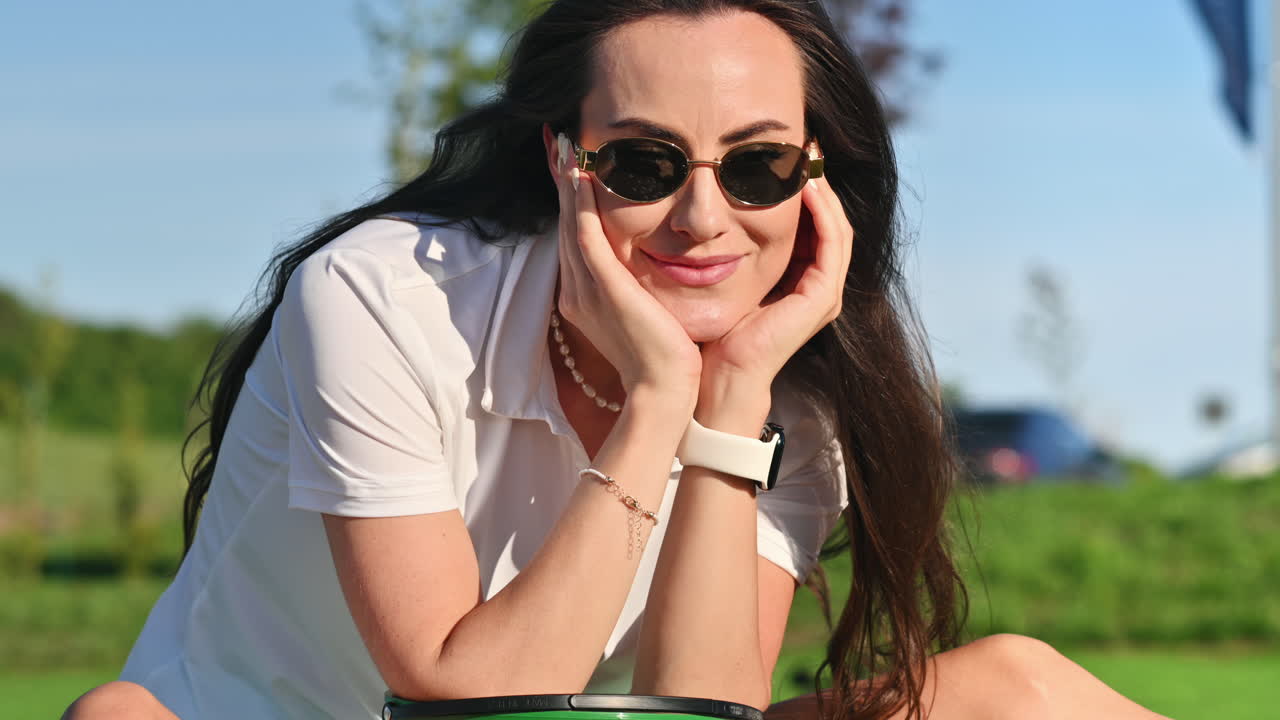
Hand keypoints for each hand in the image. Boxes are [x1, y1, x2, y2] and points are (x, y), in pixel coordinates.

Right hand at [548, 127, 702, 408]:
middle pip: (565, 225)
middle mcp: (578, 290)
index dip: (570, 202)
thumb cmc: (665, 360)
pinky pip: (585, 236)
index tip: (570, 168)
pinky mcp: (603, 287)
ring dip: (566, 183)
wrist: (664, 391)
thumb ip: (639, 291)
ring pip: (569, 224)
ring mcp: (586, 288)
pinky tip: (581, 175)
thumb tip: (649, 272)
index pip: (575, 238)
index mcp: (586, 297)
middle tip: (558, 141)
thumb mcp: (647, 316)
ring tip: (564, 145)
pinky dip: (579, 205)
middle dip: (561, 182)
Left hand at [698, 173, 853, 408]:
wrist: (718, 372)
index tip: (787, 155)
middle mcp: (818, 286)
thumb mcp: (722, 273)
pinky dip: (823, 213)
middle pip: (830, 221)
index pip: (812, 224)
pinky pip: (832, 244)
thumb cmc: (713, 327)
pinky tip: (806, 187)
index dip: (805, 189)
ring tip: (809, 158)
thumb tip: (709, 204)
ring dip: (825, 191)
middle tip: (805, 146)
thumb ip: (727, 243)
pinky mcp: (822, 298)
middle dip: (819, 182)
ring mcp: (825, 293)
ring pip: (837, 228)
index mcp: (799, 280)